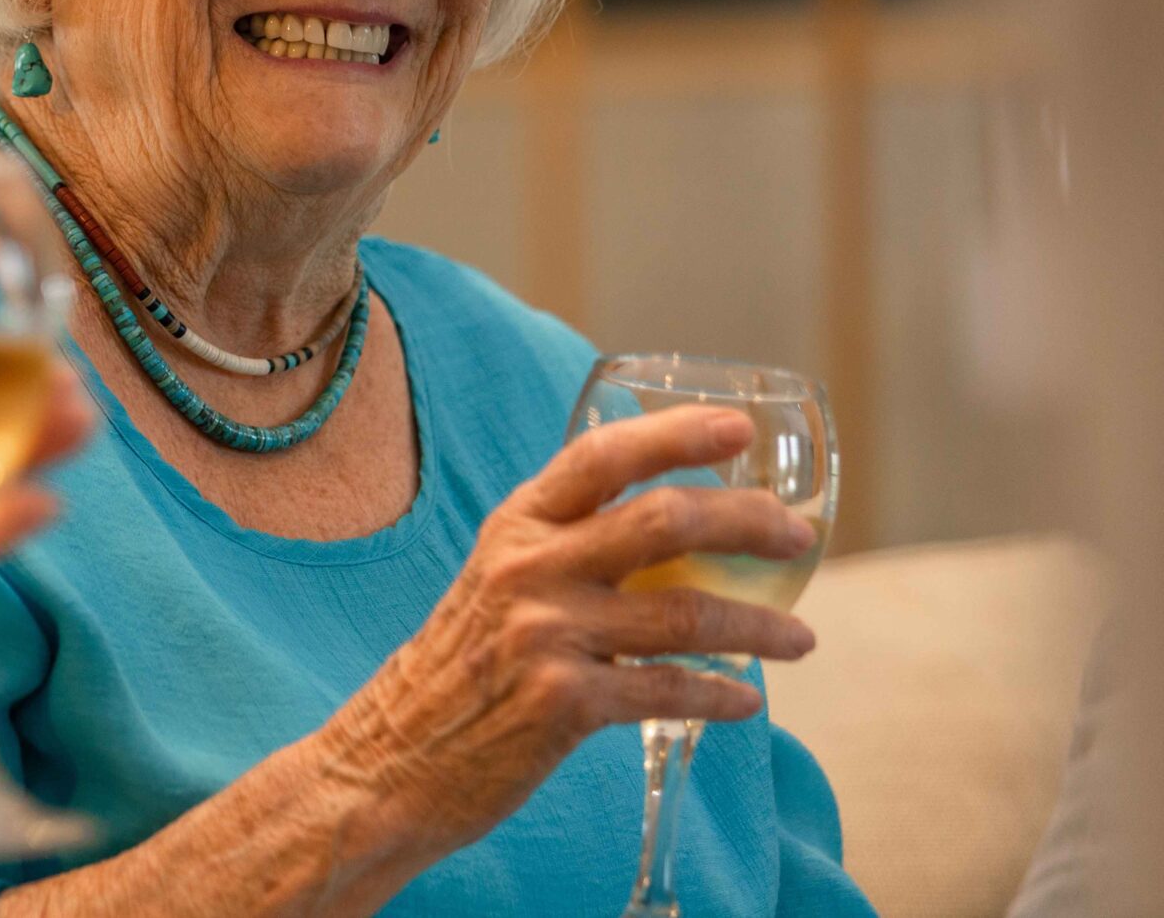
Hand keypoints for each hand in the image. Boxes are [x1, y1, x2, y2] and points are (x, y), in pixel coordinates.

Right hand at [306, 406, 818, 875]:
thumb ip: (559, 548)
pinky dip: (720, 695)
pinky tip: (744, 701)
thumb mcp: (493, 581)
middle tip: (797, 536)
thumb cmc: (456, 670)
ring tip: (799, 639)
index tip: (739, 429)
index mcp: (513, 526)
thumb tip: (662, 529)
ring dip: (759, 626)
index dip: (675, 433)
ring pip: (685, 612)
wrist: (389, 759)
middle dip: (747, 522)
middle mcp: (528, 568)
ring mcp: (545, 634)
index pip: (601, 456)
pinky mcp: (562, 704)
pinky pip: (668, 690)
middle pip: (663, 520)